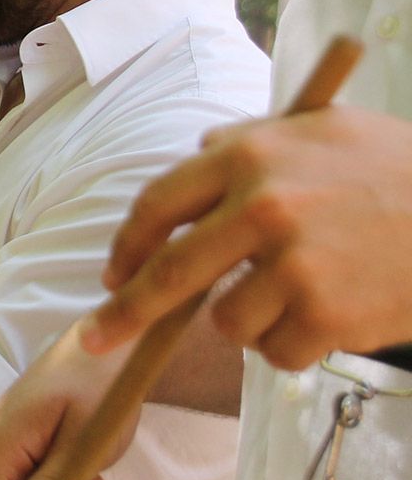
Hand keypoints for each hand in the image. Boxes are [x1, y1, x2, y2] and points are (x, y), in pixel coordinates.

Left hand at [87, 105, 411, 369]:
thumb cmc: (399, 171)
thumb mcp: (324, 128)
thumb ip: (252, 140)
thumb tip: (200, 151)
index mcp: (248, 157)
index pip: (158, 205)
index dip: (127, 246)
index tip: (112, 276)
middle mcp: (261, 207)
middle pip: (167, 274)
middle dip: (124, 314)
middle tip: (96, 340)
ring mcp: (293, 263)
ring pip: (229, 321)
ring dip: (253, 321)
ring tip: (305, 293)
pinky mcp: (326, 313)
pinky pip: (276, 350)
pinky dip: (295, 345)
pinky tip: (334, 315)